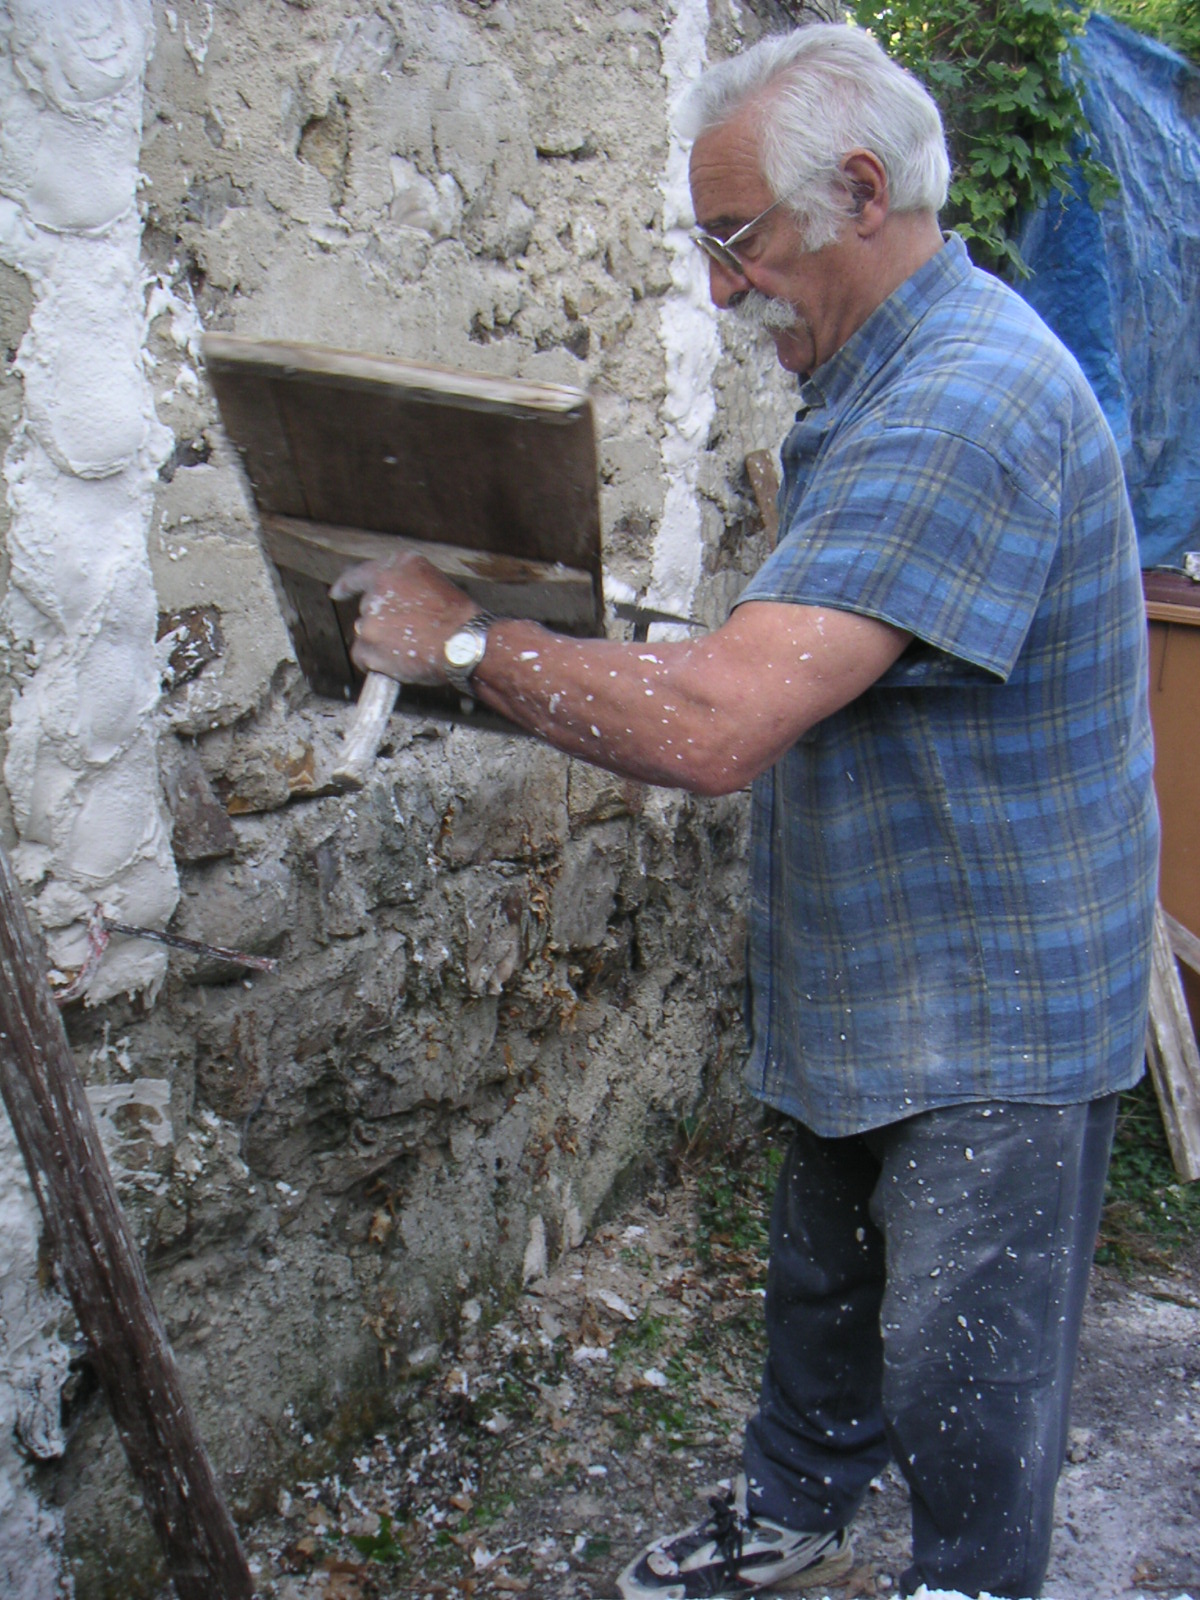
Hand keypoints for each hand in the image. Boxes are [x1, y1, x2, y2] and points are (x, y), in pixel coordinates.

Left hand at [330, 552, 477, 686]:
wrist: (464, 643)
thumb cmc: (458, 616)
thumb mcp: (432, 580)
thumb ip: (405, 584)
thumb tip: (390, 602)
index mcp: (394, 568)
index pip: (360, 575)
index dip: (346, 585)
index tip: (336, 593)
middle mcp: (378, 589)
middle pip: (367, 609)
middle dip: (382, 622)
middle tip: (410, 634)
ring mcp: (371, 620)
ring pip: (366, 633)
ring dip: (380, 642)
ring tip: (409, 649)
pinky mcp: (369, 647)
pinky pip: (361, 656)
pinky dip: (373, 662)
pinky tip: (394, 664)